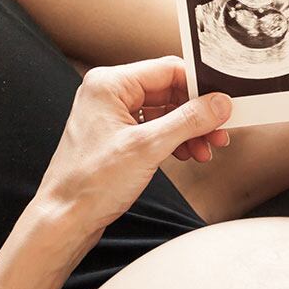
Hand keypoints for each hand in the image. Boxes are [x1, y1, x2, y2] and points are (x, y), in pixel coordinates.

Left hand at [35, 55, 232, 237]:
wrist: (65, 218)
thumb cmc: (90, 183)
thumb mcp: (148, 148)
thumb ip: (187, 121)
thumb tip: (218, 104)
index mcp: (109, 84)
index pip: (167, 70)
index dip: (198, 87)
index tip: (222, 103)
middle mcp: (108, 94)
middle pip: (168, 91)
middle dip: (196, 114)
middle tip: (218, 132)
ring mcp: (112, 116)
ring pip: (164, 112)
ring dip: (188, 130)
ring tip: (205, 149)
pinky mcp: (117, 136)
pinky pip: (154, 128)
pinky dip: (174, 140)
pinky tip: (188, 154)